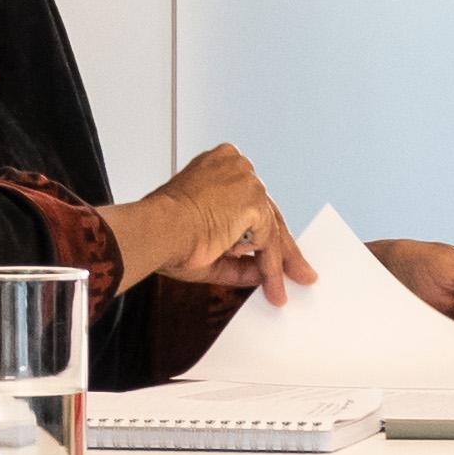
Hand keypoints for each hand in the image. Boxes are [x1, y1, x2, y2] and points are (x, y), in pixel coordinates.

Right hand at [128, 146, 314, 296]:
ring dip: (278, 262)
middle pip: (267, 213)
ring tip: (282, 288)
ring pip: (271, 228)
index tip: (268, 248)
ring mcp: (246, 181)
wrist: (156, 231)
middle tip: (297, 271)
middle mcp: (235, 166)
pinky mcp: (253, 201)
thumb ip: (235, 258)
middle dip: (282, 248)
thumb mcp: (206, 246)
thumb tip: (257, 272)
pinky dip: (271, 267)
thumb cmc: (162, 232)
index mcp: (217, 166)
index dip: (259, 229)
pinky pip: (269, 242)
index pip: (248, 200)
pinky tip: (271, 285)